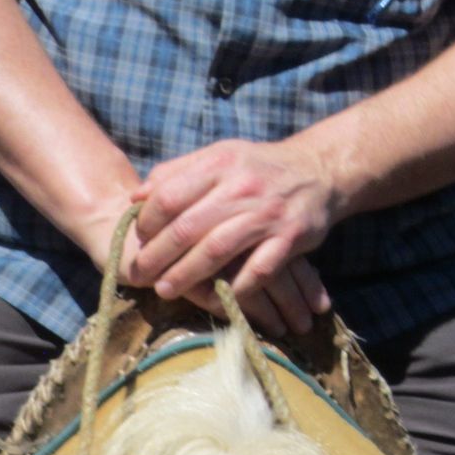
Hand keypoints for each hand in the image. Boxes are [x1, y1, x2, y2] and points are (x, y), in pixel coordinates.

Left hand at [128, 138, 338, 335]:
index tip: (139, 239)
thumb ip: (177, 172)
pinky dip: (235, 288)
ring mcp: (267, 214)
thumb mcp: (219, 156)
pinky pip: (258, 271)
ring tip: (164, 290)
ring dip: (187, 275)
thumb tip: (136, 197)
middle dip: (158, 255)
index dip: (148, 221)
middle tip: (139, 275)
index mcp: (220, 163)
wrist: (318, 170)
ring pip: (217, 250)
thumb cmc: (256, 168)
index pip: (170, 196)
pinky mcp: (289, 238)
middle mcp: (242, 186)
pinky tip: (215, 298)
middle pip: (188, 227)